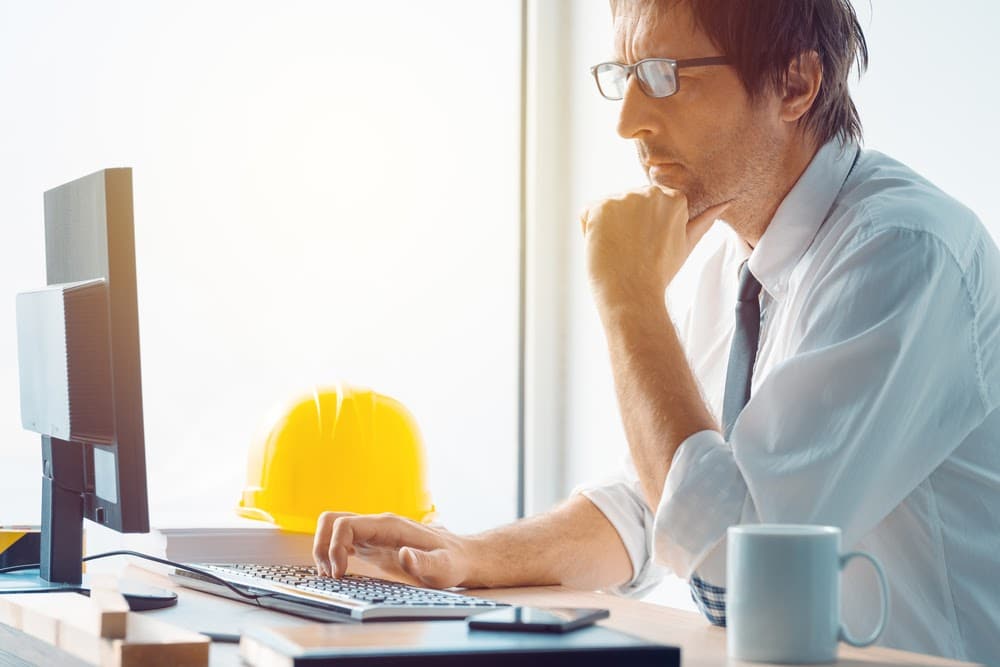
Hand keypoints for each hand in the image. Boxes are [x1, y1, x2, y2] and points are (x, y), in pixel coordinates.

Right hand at [312, 511, 472, 588]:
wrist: (460, 556)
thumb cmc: (452, 562)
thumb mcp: (443, 568)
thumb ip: (424, 562)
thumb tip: (404, 554)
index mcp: (390, 526)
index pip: (346, 524)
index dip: (334, 547)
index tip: (340, 574)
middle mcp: (378, 525)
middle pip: (332, 520)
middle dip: (322, 546)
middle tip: (332, 575)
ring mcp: (373, 533)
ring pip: (333, 527)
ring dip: (324, 549)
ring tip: (333, 576)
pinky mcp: (372, 544)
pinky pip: (341, 540)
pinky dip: (332, 554)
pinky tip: (340, 574)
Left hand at [580, 186, 729, 308]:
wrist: (634, 294)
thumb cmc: (659, 273)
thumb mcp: (686, 244)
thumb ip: (703, 221)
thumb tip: (725, 203)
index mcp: (673, 197)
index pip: (646, 204)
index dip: (642, 227)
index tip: (647, 245)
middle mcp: (649, 191)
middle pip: (626, 203)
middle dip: (624, 224)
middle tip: (634, 250)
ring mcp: (623, 197)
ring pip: (606, 209)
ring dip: (607, 227)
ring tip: (620, 249)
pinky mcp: (599, 207)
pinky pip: (587, 215)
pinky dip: (589, 231)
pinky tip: (604, 246)